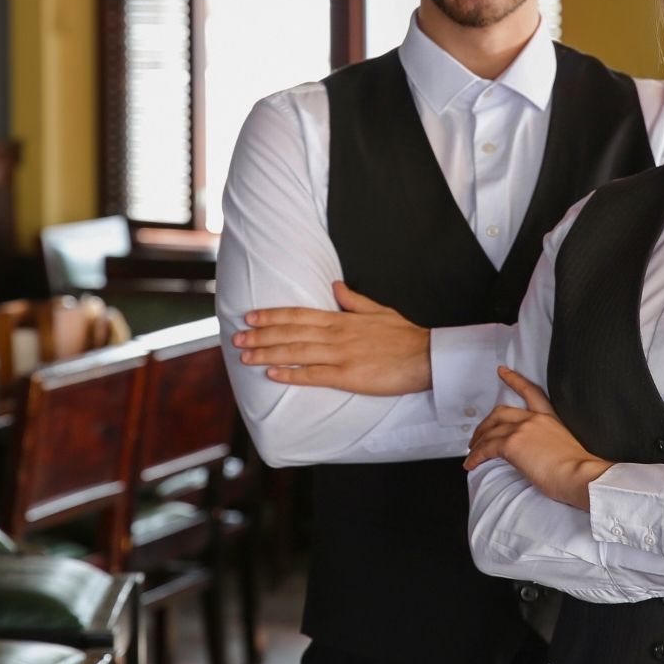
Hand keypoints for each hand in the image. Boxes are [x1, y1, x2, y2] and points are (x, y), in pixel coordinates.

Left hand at [232, 282, 431, 394]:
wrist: (428, 357)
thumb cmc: (406, 336)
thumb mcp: (379, 311)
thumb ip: (354, 301)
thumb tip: (335, 287)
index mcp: (343, 319)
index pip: (299, 314)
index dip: (272, 315)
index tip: (251, 316)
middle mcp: (337, 334)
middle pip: (291, 332)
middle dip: (261, 334)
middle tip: (235, 337)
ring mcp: (341, 355)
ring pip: (296, 352)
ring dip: (268, 353)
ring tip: (245, 355)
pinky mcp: (348, 376)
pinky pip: (314, 375)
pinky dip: (291, 374)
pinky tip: (272, 375)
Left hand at [464, 366, 609, 509]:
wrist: (581, 476)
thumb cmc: (580, 471)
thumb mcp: (566, 447)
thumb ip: (549, 443)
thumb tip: (538, 456)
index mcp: (550, 418)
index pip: (529, 391)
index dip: (513, 379)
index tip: (502, 371)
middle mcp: (534, 419)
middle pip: (500, 413)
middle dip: (485, 424)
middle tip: (478, 435)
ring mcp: (522, 430)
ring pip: (490, 431)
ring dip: (477, 442)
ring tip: (472, 453)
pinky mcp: (511, 444)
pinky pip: (485, 448)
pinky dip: (475, 457)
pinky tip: (471, 464)